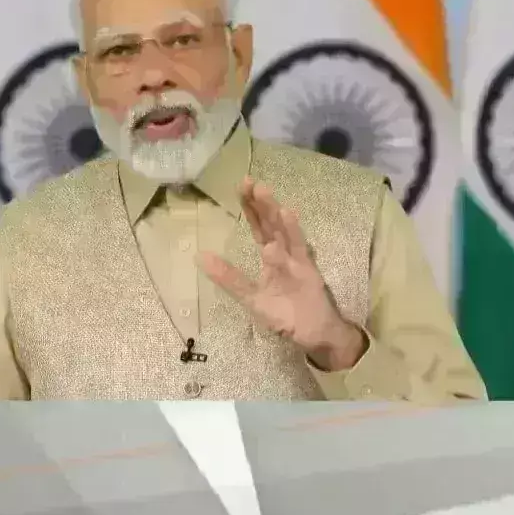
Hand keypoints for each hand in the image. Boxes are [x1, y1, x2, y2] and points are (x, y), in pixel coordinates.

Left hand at [200, 179, 367, 372]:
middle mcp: (285, 252)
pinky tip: (287, 215)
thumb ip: (229, 278)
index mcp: (272, 256)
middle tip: (248, 181)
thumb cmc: (284, 314)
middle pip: (270, 223)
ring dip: (273, 212)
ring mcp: (297, 259)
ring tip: (262, 192)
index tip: (241, 186)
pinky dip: (293, 232)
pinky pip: (299, 248)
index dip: (250, 207)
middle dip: (260, 202)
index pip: (259, 227)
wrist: (313, 333)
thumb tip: (200, 257)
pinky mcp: (308, 269)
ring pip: (283, 231)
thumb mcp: (250, 297)